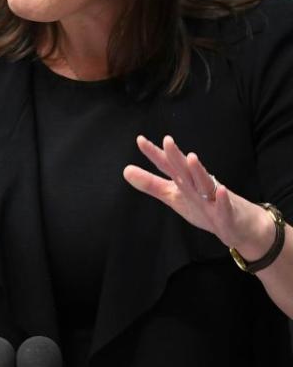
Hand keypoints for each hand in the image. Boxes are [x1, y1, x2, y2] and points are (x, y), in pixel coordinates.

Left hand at [123, 135, 271, 254]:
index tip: (140, 140)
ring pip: (206, 184)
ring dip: (198, 171)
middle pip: (185, 170)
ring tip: (191, 157)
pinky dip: (223, 200)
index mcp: (184, 182)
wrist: (241, 226)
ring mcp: (214, 199)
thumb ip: (151, 184)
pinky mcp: (228, 215)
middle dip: (176, 156)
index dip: (154, 154)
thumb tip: (126, 170)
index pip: (167, 166)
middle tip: (167, 140)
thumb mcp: (174, 196)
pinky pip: (225, 207)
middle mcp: (198, 186)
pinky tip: (220, 190)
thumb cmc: (205, 207)